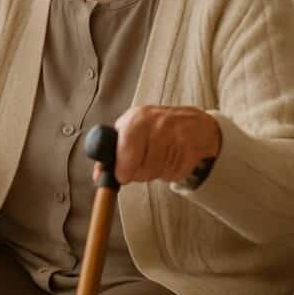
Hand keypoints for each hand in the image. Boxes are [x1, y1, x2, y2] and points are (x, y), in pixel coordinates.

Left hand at [93, 106, 220, 184]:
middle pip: (144, 167)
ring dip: (155, 173)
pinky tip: (172, 158)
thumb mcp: (131, 128)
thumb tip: (99, 176)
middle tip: (141, 166)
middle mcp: (158, 125)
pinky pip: (174, 174)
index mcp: (138, 118)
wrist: (194, 124)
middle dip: (139, 174)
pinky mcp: (191, 150)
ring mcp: (177, 137)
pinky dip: (170, 173)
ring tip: (158, 158)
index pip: (126, 149)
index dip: (123, 168)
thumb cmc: (156, 127)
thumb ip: (112, 151)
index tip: (122, 175)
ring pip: (158, 173)